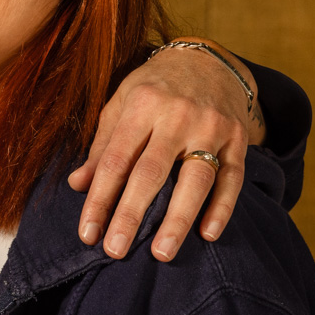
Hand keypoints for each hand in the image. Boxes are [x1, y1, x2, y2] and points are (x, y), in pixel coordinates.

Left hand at [68, 41, 260, 261]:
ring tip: (161, 252)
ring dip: (178, 219)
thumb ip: (101, 146)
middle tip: (115, 250)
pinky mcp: (237, 139)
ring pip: (196, 179)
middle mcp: (177, 116)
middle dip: (131, 214)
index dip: (99, 199)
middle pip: (151, 172)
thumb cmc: (153, 89)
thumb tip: (77, 184)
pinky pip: (233, 178)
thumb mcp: (119, 105)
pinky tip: (208, 234)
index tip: (87, 233)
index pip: (115, 160)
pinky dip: (222, 207)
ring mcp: (211, 127)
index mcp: (141, 106)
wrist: (208, 61)